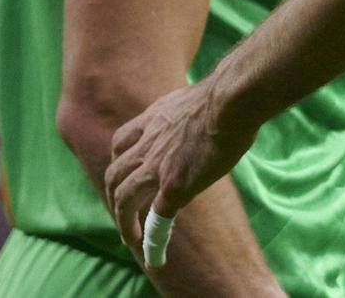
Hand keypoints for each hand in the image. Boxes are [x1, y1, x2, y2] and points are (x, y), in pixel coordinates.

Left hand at [104, 76, 257, 263]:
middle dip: (114, 195)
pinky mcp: (174, 186)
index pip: (123, 140)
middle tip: (121, 210)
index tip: (127, 173)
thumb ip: (193, 111)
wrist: (231, 99)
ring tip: (130, 237)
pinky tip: (155, 252)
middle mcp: (148, 142)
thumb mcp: (197, 98)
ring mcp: (157, 166)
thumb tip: (212, 112)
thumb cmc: (229, 93)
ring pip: (124, 198)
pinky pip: (157, 219)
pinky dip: (153, 238)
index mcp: (154, 118)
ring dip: (124, 222)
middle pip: (115, 173)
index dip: (121, 159)